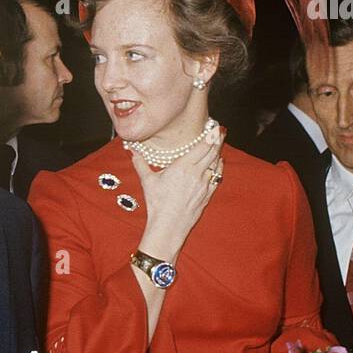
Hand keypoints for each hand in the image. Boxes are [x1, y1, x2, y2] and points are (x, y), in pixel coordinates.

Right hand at [131, 122, 224, 261]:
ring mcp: (204, 184)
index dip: (210, 135)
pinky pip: (217, 177)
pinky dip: (218, 167)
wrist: (168, 225)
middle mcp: (196, 173)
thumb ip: (140, 163)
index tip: (214, 127)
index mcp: (183, 166)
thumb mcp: (147, 181)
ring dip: (218, 152)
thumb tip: (132, 152)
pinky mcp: (207, 194)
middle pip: (212, 152)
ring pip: (216, 163)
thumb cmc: (157, 203)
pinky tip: (218, 163)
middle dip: (217, 140)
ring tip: (218, 143)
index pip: (202, 146)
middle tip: (220, 130)